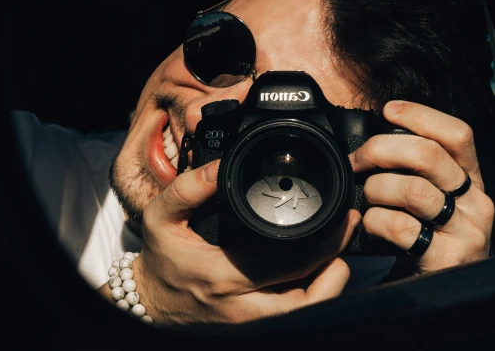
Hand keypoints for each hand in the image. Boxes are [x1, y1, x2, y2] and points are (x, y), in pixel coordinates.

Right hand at [128, 160, 360, 324]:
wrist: (148, 302)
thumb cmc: (161, 261)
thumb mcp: (161, 218)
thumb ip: (188, 189)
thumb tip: (218, 165)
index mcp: (222, 276)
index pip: (287, 267)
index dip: (325, 247)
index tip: (342, 220)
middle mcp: (241, 308)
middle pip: (308, 302)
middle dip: (337, 271)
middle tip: (346, 237)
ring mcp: (249, 324)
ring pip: (305, 315)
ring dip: (328, 287)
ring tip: (336, 255)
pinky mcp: (253, 329)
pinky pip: (293, 318)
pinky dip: (311, 297)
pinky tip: (316, 273)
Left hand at [351, 101, 494, 273]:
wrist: (435, 298)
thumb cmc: (424, 244)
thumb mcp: (429, 202)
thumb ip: (416, 172)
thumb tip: (376, 137)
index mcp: (470, 182)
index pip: (457, 135)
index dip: (421, 115)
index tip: (388, 111)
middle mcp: (476, 203)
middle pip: (429, 155)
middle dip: (381, 150)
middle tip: (357, 161)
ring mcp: (465, 232)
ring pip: (414, 189)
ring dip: (376, 189)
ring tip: (366, 200)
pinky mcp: (447, 258)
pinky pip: (402, 227)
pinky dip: (374, 223)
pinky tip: (369, 229)